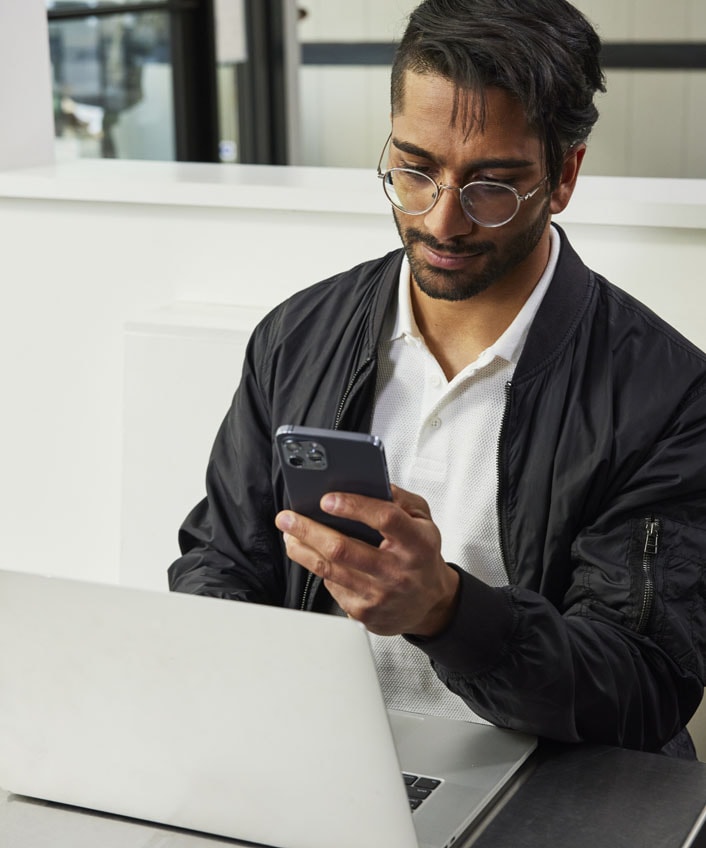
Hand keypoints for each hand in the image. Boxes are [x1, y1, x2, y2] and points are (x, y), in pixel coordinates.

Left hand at [275, 485, 459, 636]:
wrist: (430, 604)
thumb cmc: (422, 555)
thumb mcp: (423, 520)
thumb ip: (400, 499)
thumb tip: (368, 483)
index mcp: (417, 542)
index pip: (385, 519)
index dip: (354, 507)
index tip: (326, 499)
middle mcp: (398, 571)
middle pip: (344, 549)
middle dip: (309, 530)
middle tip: (287, 517)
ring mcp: (380, 595)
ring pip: (329, 570)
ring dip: (302, 549)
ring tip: (289, 534)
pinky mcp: (364, 613)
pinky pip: (332, 586)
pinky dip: (319, 568)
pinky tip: (312, 556)